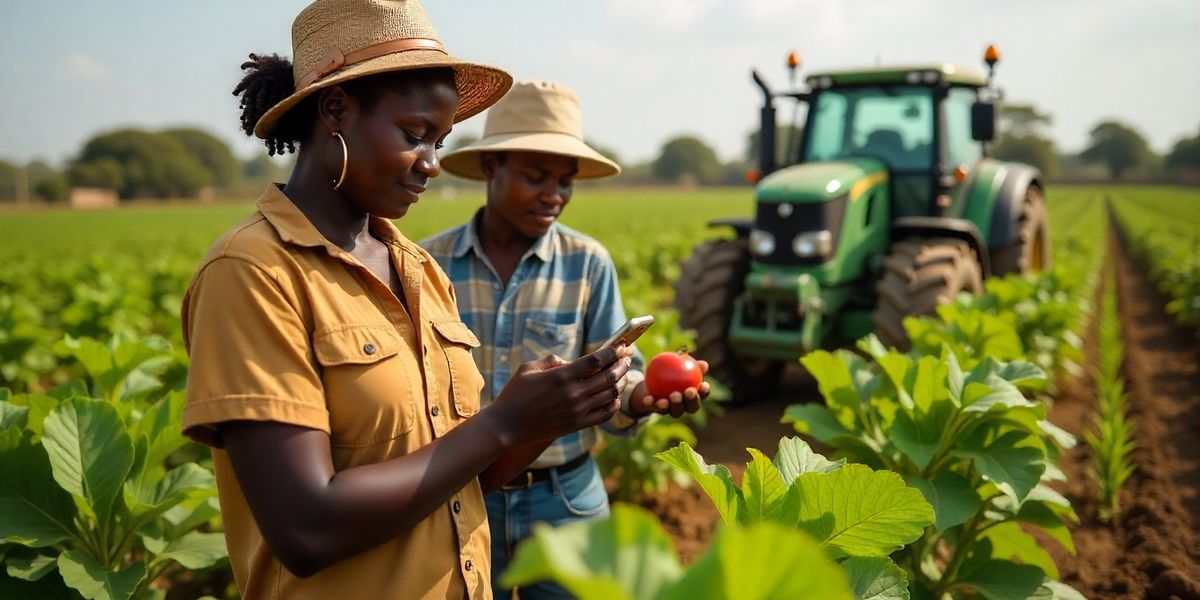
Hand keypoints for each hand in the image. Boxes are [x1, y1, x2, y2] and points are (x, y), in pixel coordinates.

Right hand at [486, 345, 632, 446]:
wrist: (506, 426)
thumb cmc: (514, 394)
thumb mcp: (528, 369)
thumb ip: (551, 361)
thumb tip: (568, 361)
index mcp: (561, 376)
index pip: (596, 360)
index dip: (612, 352)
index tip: (620, 346)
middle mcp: (572, 393)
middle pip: (608, 376)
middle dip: (621, 364)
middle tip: (626, 357)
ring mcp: (576, 411)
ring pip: (610, 394)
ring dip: (620, 382)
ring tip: (623, 374)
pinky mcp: (577, 425)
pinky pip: (604, 414)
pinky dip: (613, 404)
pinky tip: (614, 397)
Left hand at [627, 360, 710, 417]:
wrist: (651, 383)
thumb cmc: (671, 372)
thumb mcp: (680, 366)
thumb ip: (691, 365)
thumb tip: (704, 364)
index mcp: (693, 397)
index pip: (702, 396)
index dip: (704, 392)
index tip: (703, 385)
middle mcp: (684, 407)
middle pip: (691, 408)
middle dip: (691, 401)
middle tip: (689, 391)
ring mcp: (671, 411)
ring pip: (675, 412)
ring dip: (675, 405)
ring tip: (673, 396)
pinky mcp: (657, 411)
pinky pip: (654, 408)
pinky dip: (651, 403)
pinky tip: (648, 399)